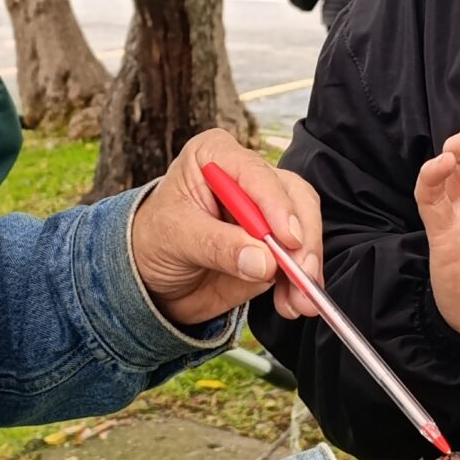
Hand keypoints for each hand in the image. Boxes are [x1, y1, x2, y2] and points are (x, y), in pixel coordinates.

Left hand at [128, 131, 327, 326]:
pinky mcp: (276, 243)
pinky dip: (301, 283)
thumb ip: (218, 246)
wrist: (153, 275)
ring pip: (305, 228)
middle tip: (300, 275)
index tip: (287, 239)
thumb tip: (265, 261)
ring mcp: (267, 210)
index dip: (276, 204)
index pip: (256, 172)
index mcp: (215, 155)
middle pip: (294, 197)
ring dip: (306, 268)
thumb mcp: (175, 238)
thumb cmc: (155, 239)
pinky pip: (299, 260)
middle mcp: (248, 176)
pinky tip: (292, 304)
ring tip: (298, 302)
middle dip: (301, 240)